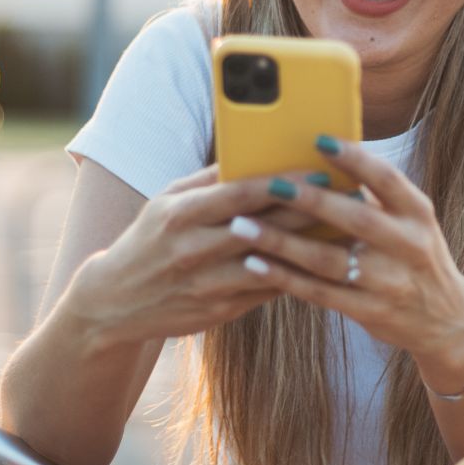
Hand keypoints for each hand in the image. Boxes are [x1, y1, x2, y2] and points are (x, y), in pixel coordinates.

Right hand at [74, 166, 326, 347]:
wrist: (114, 303)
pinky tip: (324, 260)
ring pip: (272, 263)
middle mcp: (192, 249)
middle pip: (264, 227)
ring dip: (312, 246)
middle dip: (311, 209)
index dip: (285, 181)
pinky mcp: (219, 312)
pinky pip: (267, 290)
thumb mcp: (167, 201)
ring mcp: (207, 284)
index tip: (322, 169)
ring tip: (347, 229)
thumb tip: (254, 152)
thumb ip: (209, 180)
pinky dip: (297, 273)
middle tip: (349, 195)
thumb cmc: (150, 239)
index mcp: (179, 214)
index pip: (241, 193)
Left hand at [224, 140, 463, 388]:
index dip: (354, 159)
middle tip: (268, 184)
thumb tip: (321, 154)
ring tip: (242, 225)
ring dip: (281, 241)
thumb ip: (376, 195)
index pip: (386, 179)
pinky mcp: (368, 311)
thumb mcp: (412, 221)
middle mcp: (407, 245)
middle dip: (309, 201)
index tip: (318, 139)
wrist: (447, 321)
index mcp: (418, 213)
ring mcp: (388, 282)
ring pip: (326, 259)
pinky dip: (283, 277)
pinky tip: (254, 263)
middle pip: (354, 218)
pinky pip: (318, 292)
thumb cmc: (414, 255)